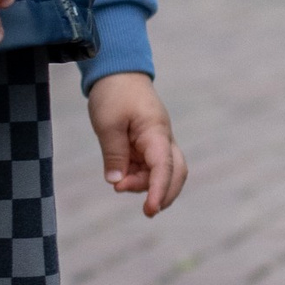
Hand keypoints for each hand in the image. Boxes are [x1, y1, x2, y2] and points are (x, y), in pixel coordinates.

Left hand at [86, 71, 187, 216]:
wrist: (118, 73)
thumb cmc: (114, 94)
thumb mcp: (107, 124)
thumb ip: (114, 154)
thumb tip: (117, 182)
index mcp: (156, 132)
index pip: (164, 167)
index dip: (158, 190)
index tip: (150, 209)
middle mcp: (163, 139)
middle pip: (177, 173)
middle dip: (165, 193)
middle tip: (147, 211)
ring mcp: (158, 142)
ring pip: (164, 172)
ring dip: (146, 185)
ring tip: (119, 185)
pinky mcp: (149, 144)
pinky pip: (150, 166)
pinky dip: (139, 177)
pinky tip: (121, 177)